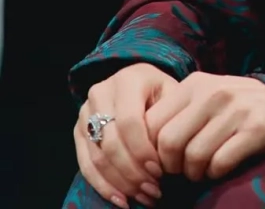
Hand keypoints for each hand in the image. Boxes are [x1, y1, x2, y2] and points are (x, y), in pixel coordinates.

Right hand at [75, 62, 177, 208]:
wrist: (142, 84)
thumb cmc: (162, 93)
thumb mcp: (172, 96)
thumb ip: (168, 119)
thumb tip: (165, 157)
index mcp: (128, 80)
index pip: (129, 121)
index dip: (142, 151)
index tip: (159, 171)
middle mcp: (101, 92)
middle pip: (111, 143)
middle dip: (133, 172)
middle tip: (153, 190)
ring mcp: (85, 112)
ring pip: (98, 157)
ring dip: (121, 183)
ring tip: (143, 196)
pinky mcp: (78, 131)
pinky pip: (85, 164)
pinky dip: (103, 186)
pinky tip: (121, 200)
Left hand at [145, 71, 264, 181]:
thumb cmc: (233, 105)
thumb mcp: (203, 97)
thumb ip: (176, 113)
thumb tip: (142, 147)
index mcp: (195, 84)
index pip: (153, 123)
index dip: (150, 150)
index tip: (160, 161)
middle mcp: (214, 93)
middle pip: (169, 142)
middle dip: (170, 166)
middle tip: (180, 170)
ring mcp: (236, 110)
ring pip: (194, 156)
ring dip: (194, 172)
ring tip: (202, 170)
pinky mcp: (256, 130)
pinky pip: (220, 163)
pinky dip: (215, 173)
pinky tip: (220, 168)